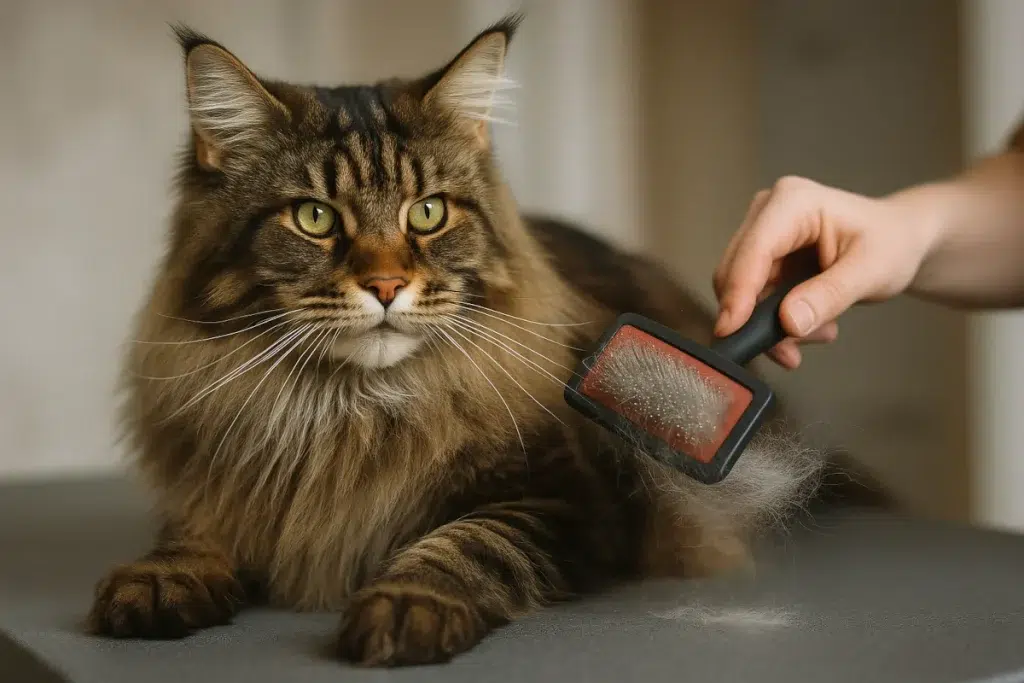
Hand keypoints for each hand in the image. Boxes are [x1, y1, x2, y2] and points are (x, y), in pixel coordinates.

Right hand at [712, 176, 937, 368]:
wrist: (899, 240)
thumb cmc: (891, 243)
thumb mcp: (871, 271)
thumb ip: (829, 296)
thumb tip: (789, 321)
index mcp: (793, 201)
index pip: (754, 250)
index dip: (738, 292)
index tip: (731, 331)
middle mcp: (768, 212)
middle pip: (736, 272)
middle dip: (758, 317)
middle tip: (793, 351)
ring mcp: (761, 234)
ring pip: (740, 291)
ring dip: (771, 324)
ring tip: (820, 332)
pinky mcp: (763, 257)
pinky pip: (752, 298)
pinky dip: (775, 321)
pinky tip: (809, 326)